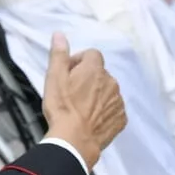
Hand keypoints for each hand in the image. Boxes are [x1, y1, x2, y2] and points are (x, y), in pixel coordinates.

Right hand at [41, 32, 126, 169]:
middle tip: (72, 92)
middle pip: (100, 73)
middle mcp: (112, 82)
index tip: (68, 74)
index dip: (79, 61)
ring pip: (108, 91)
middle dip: (88, 78)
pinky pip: (113, 108)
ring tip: (81, 108)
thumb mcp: (54, 78)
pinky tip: (90, 119)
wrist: (74, 141)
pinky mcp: (121, 119)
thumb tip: (59, 34)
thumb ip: (58, 54)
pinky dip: (104, 110)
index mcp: (95, 69)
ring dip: (97, 94)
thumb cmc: (62, 107)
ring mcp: (118, 101)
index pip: (92, 54)